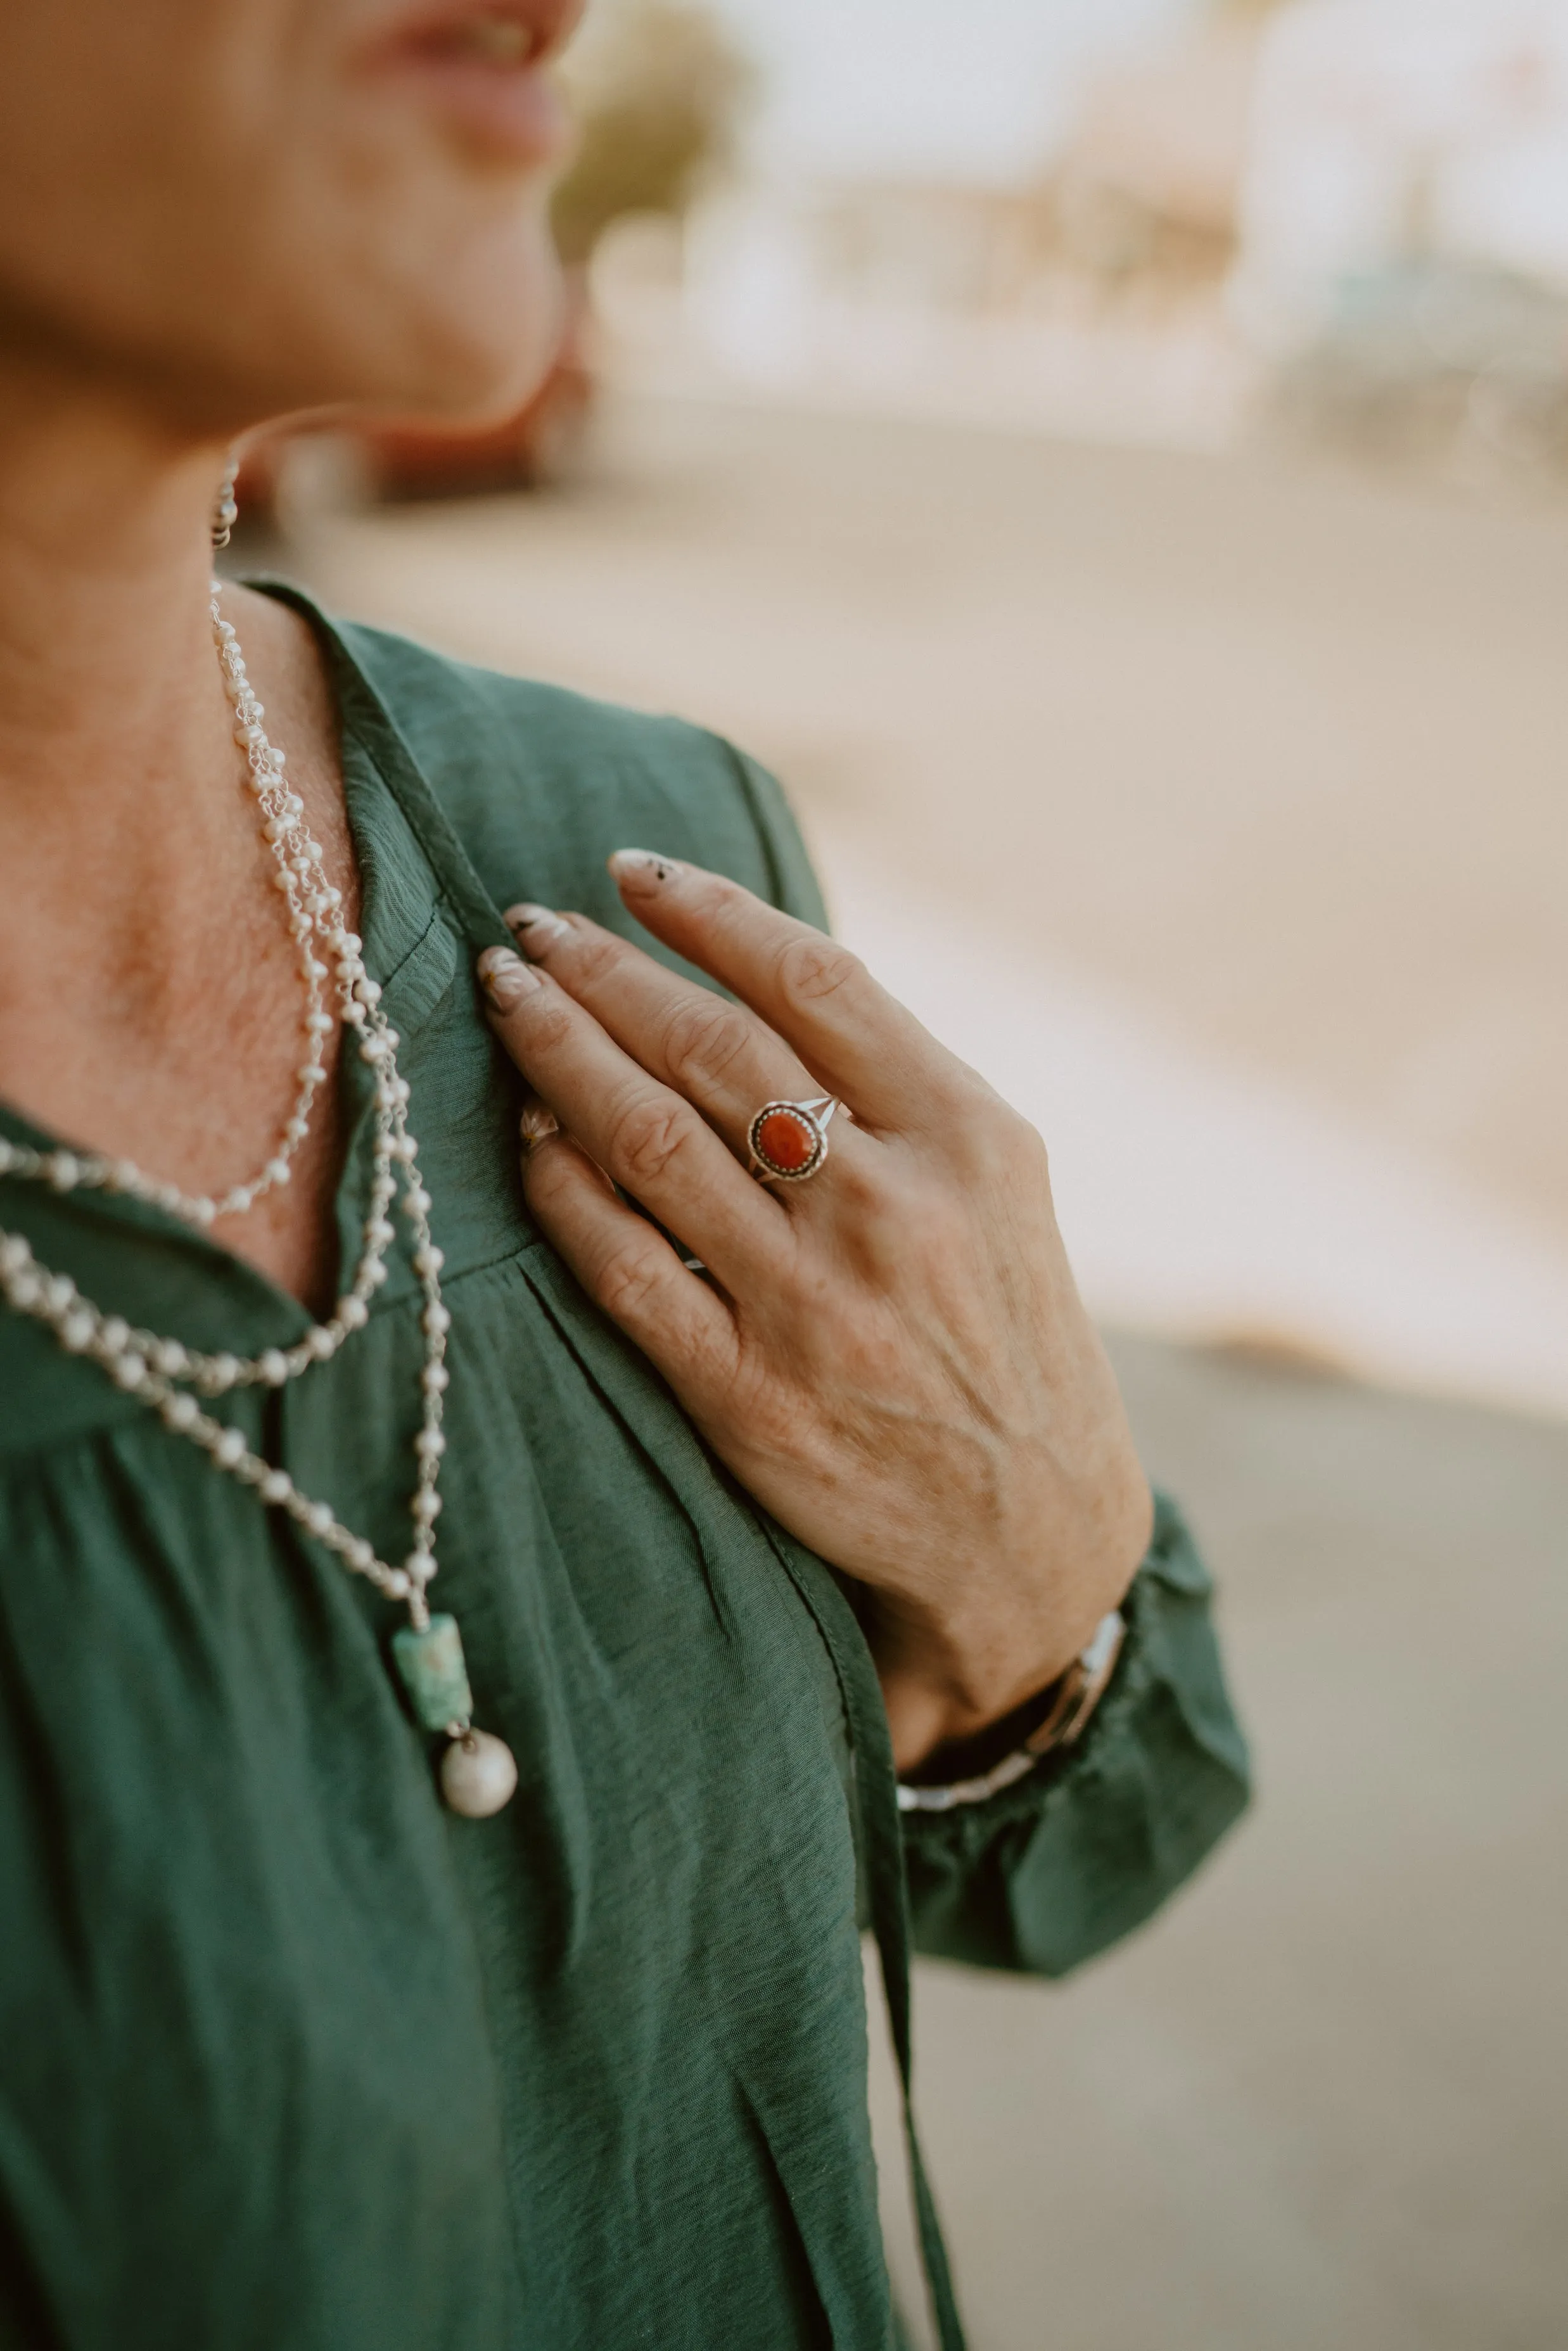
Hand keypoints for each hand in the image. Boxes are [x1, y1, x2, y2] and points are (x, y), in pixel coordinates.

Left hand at [477, 852, 1150, 1770]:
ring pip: (652, 1142)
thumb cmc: (1001, 1329)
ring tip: (507, 1000)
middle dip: (604, 971)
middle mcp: (896, 1210)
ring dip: (559, 1055)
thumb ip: (891, 1087)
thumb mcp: (995, 1186)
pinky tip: (525, 1135)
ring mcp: (819, 1307)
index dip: (706, 912)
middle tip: (527, 929)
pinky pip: (625, 1268)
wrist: (1034, 1533)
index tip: (627, 870)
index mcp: (971, 1136)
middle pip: (714, 1048)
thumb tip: (742, 972)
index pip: (816, 980)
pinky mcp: (752, 1398)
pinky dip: (563, 1189)